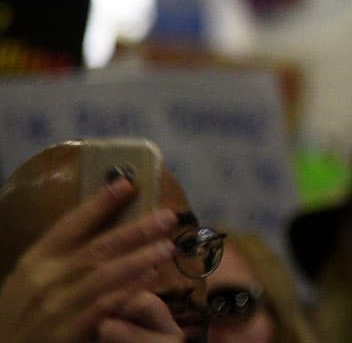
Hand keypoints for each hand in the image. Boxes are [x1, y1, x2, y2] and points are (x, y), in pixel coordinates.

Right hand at [0, 178, 177, 342]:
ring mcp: (55, 307)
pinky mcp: (66, 333)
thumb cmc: (22, 310)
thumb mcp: (31, 277)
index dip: (100, 203)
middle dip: (136, 230)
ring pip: (104, 276)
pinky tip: (149, 277)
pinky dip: (127, 290)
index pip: (70, 225)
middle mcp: (44, 279)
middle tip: (168, 216)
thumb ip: (62, 254)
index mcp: (35, 260)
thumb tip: (104, 221)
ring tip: (167, 246)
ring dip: (139, 258)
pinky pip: (103, 307)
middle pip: (97, 248)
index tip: (129, 184)